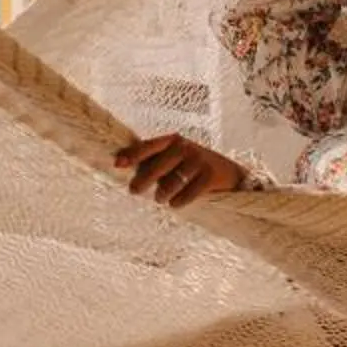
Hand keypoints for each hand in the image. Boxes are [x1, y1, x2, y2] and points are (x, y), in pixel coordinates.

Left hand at [113, 134, 245, 206]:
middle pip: (159, 164)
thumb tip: (124, 169)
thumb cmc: (192, 167)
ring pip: (173, 181)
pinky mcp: (209, 176)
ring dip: (163, 193)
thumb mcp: (175, 159)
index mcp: (173, 141)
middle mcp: (185, 148)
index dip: (133, 154)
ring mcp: (198, 160)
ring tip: (159, 198)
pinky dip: (179, 201)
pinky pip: (189, 192)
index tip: (118, 164)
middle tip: (134, 190)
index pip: (149, 146)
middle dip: (145, 178)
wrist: (228, 173)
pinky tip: (174, 204)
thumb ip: (154, 162)